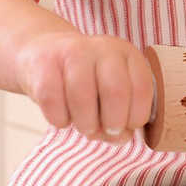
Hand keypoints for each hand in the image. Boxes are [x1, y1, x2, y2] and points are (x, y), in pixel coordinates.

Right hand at [14, 31, 152, 143]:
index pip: (142, 87)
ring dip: (85, 124)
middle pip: (116, 91)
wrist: (43, 52)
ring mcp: (72, 52)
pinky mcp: (44, 63)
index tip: (126, 127)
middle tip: (105, 131)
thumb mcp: (110, 91)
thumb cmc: (85, 80)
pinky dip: (59, 119)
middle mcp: (102, 47)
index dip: (136, 116)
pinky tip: (62, 116)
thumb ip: (122, 116)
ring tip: (84, 125)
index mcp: (126, 53)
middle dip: (112, 122)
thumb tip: (122, 138)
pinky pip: (52, 101)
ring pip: (83, 97)